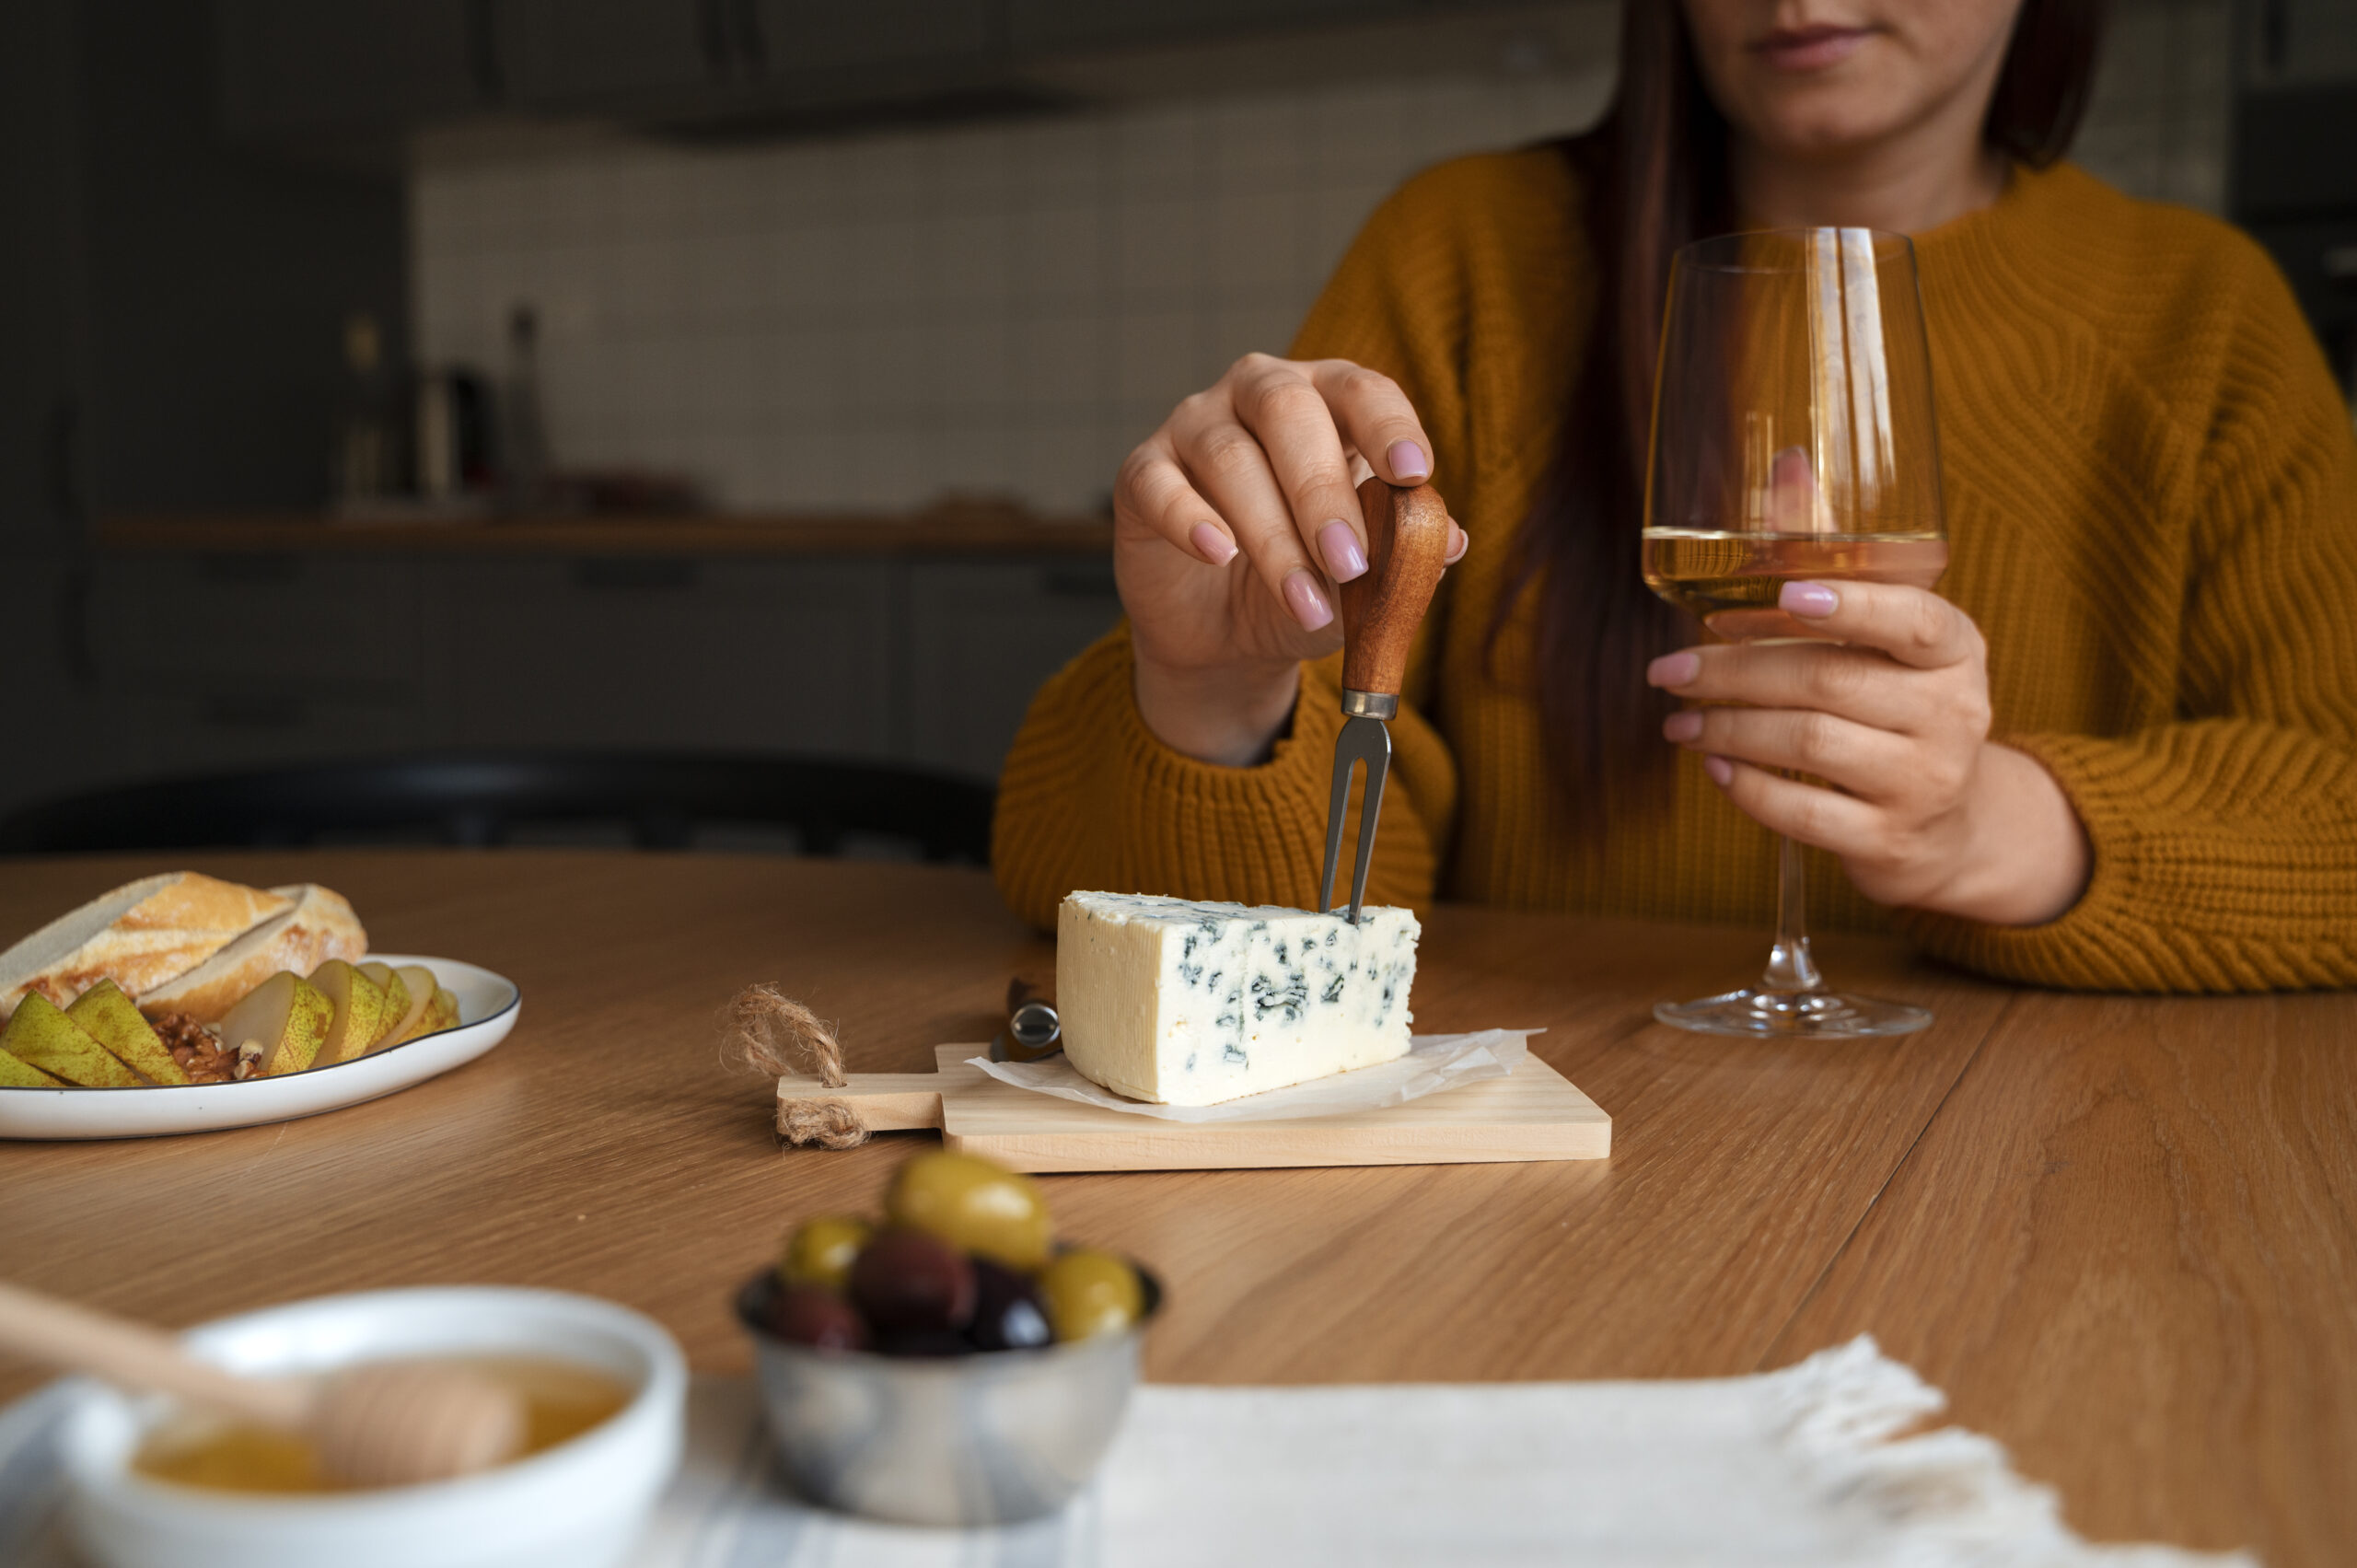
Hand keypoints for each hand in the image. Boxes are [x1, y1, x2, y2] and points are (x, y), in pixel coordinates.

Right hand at [1115, 354, 1466, 765]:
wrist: (1228, 633)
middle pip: (1289, 410)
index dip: (1390, 427)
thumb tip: (1449, 540)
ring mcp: (1195, 426)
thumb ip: (1404, 552)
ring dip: (1272, 535)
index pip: (1363, 391)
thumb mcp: (1366, 578)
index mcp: (1329, 401)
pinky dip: (1189, 519)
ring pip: (1229, 457)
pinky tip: (1217, 554)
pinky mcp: (1143, 474)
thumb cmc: (1309, 582)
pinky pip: (1159, 484)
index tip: (1414, 474)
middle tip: (1349, 561)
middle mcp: (1259, 394)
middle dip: (1322, 490)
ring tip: (1304, 601)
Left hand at [1646, 579, 2089, 926]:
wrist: (1949, 826)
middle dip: (1735, 671)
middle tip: (1669, 670)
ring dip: (1726, 728)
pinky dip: (1746, 787)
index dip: (1852, 604)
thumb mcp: (1889, 638)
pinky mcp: (1889, 840)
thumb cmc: (1898, 707)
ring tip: (1678, 720)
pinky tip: (1713, 765)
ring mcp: (1925, 781)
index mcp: (1954, 650)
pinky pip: (1803, 814)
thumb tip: (1785, 461)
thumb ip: (1835, 557)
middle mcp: (1953, 713)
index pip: (1913, 620)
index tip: (1785, 594)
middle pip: (1830, 680)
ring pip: (1809, 743)